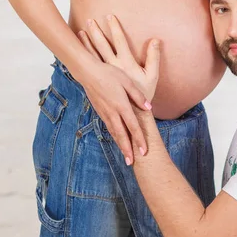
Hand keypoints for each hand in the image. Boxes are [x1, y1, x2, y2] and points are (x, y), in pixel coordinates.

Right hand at [76, 16, 160, 159]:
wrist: (88, 72)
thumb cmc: (109, 74)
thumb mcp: (127, 82)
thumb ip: (138, 96)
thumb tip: (149, 108)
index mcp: (121, 106)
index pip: (133, 126)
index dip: (139, 140)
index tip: (144, 152)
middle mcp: (113, 113)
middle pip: (121, 135)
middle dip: (127, 150)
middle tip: (132, 163)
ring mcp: (104, 113)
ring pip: (114, 133)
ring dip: (120, 145)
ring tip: (126, 156)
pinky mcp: (100, 112)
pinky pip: (109, 127)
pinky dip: (114, 136)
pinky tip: (117, 140)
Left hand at [79, 15, 160, 100]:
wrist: (133, 114)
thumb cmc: (144, 94)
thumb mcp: (152, 76)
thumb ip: (154, 57)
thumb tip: (156, 40)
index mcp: (126, 63)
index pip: (120, 40)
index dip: (115, 28)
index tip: (110, 16)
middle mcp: (113, 67)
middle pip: (102, 45)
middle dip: (96, 32)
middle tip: (89, 20)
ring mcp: (105, 74)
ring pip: (93, 55)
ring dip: (87, 43)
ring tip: (81, 32)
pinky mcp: (101, 81)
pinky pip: (91, 66)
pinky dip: (85, 57)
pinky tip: (79, 53)